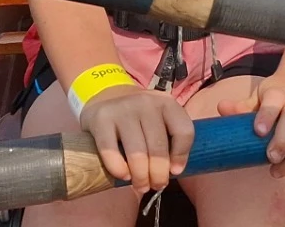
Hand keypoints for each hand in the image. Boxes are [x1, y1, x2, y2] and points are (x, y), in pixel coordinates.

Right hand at [78, 85, 194, 194]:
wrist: (105, 99)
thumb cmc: (138, 120)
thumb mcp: (159, 120)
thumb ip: (168, 140)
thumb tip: (172, 172)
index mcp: (166, 103)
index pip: (184, 131)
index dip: (181, 156)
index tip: (175, 172)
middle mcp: (146, 102)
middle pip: (158, 147)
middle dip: (158, 174)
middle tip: (155, 186)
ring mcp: (123, 109)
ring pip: (137, 153)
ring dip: (140, 176)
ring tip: (141, 186)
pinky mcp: (101, 118)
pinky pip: (111, 151)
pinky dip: (118, 169)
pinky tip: (123, 175)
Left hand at [217, 75, 284, 177]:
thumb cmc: (277, 98)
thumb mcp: (259, 96)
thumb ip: (242, 107)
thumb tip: (222, 108)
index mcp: (280, 91)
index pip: (274, 100)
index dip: (267, 115)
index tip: (258, 132)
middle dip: (284, 141)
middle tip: (271, 159)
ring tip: (278, 172)